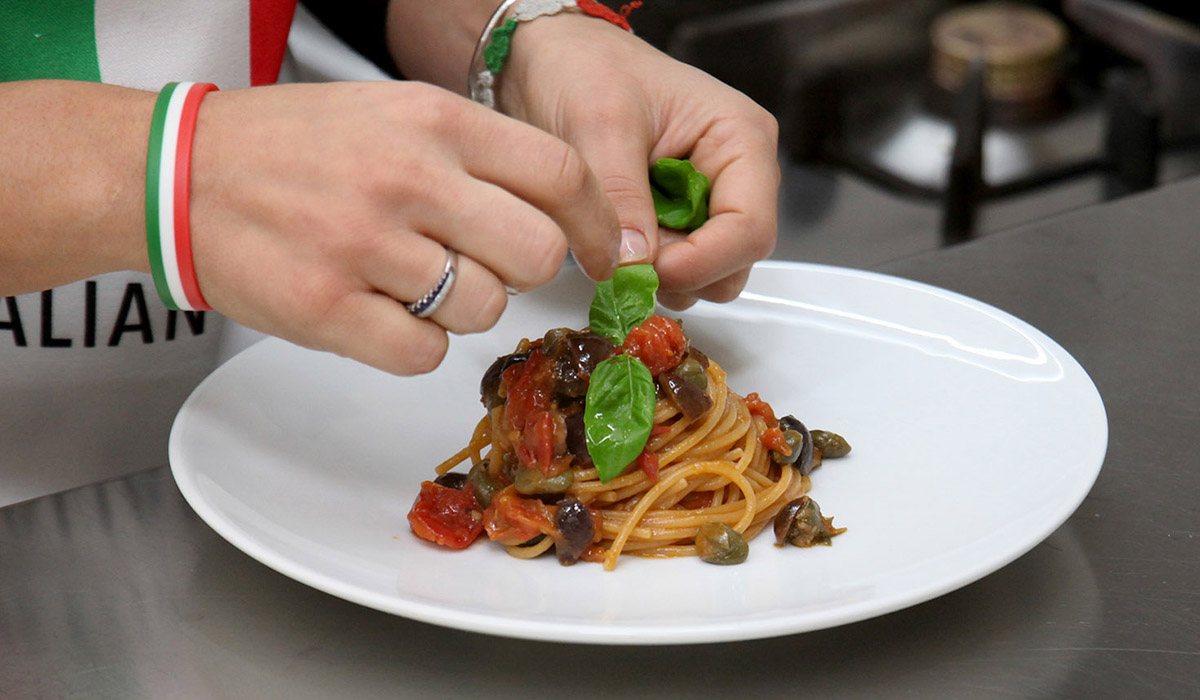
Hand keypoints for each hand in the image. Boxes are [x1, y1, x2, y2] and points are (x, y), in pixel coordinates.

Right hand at [190, 81, 619, 373]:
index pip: (561, 173)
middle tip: (487, 264)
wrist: (178, 172)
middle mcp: (409, 178)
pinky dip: (414, 344)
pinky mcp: (329, 308)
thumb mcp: (394, 112)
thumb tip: (560, 216)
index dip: (596, 224)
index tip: (601, 252)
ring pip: (483, 309)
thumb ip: (476, 155)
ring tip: (412, 281)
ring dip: (462, 308)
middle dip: (523, 271)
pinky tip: (381, 312)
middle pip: (535, 253)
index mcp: (434, 121)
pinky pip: (425, 353)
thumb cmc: (292, 146)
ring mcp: (366, 245)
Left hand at [498, 13, 779, 309]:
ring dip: (660, 277)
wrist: (551, 61)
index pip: (750, 228)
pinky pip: (673, 272)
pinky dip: (644, 273)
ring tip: (614, 239)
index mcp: (740, 139)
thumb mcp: (599, 123)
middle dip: (681, 273)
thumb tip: (635, 263)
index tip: (648, 269)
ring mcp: (706, 204)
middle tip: (624, 256)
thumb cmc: (585, 67)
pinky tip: (613, 242)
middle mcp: (734, 177)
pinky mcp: (676, 224)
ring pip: (707, 277)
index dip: (703, 262)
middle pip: (734, 262)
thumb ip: (620, 195)